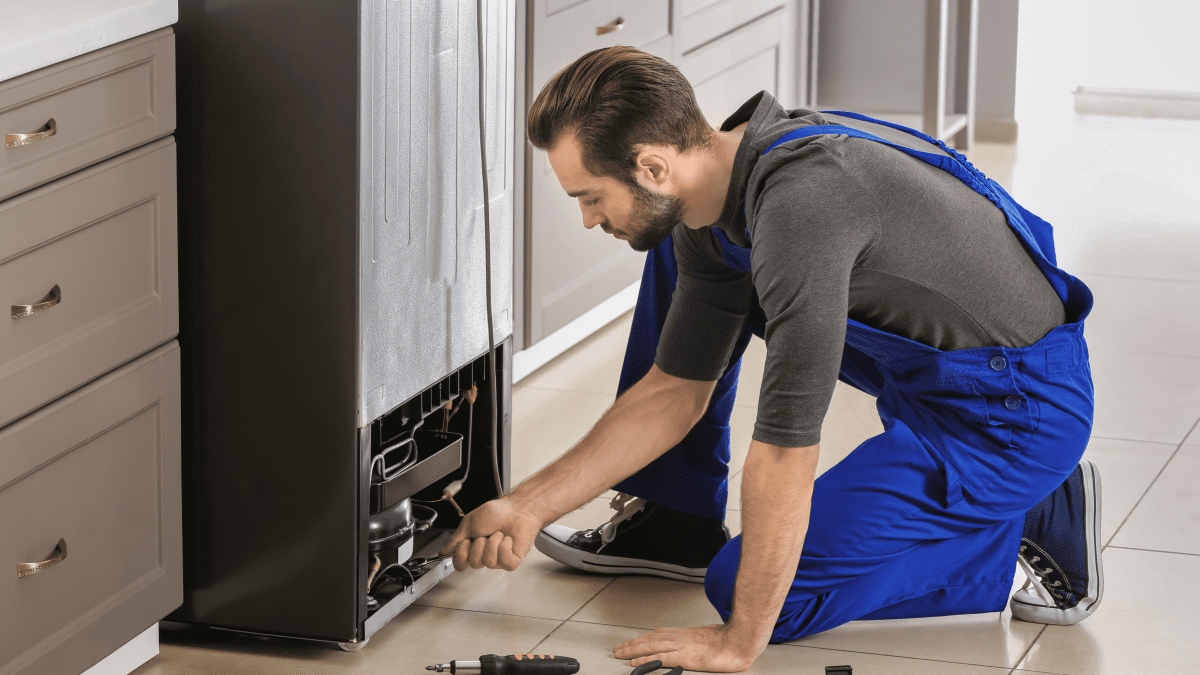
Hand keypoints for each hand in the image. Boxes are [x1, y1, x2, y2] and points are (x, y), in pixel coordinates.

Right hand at [438, 497, 542, 571]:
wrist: (517, 508)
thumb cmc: (497, 513)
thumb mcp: (470, 523)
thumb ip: (455, 539)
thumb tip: (443, 551)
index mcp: (473, 547)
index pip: (460, 564)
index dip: (460, 556)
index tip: (464, 542)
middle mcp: (485, 555)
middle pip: (474, 563)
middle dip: (478, 545)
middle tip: (484, 534)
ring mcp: (499, 559)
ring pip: (489, 562)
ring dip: (493, 542)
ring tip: (498, 533)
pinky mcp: (512, 560)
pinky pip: (504, 561)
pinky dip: (505, 546)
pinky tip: (507, 539)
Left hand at [613, 624, 758, 672]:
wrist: (740, 641)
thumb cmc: (730, 642)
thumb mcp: (711, 638)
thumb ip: (700, 641)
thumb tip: (697, 644)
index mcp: (686, 634)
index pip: (659, 634)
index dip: (643, 638)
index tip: (633, 641)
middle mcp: (681, 637)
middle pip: (650, 639)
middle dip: (633, 643)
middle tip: (618, 648)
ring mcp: (681, 646)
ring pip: (650, 646)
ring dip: (633, 650)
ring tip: (620, 653)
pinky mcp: (684, 657)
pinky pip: (659, 658)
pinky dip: (645, 659)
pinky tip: (635, 662)